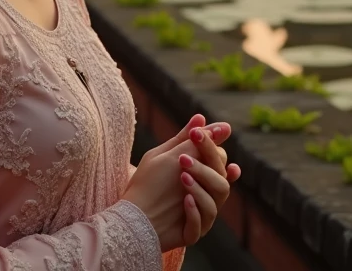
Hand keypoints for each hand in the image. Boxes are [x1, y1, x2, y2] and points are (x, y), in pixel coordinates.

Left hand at [123, 114, 234, 250]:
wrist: (129, 214)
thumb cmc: (147, 184)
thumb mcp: (165, 156)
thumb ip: (187, 139)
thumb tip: (206, 118)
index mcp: (202, 174)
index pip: (219, 158)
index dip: (211, 145)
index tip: (197, 134)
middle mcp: (206, 194)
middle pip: (222, 178)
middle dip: (205, 166)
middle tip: (182, 160)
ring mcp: (202, 215)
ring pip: (218, 200)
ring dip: (201, 187)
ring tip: (182, 178)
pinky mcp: (193, 233)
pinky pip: (203, 223)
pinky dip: (195, 211)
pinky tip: (185, 201)